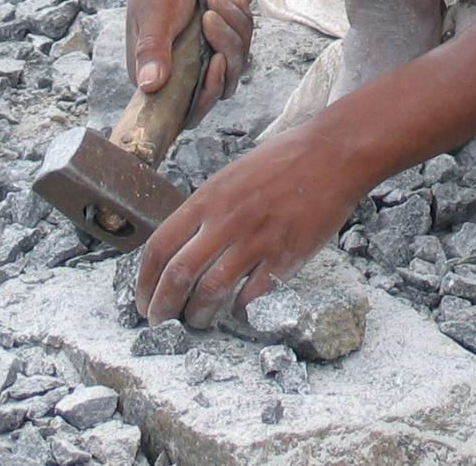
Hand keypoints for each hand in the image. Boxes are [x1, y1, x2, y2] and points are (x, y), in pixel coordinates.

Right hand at [126, 0, 253, 126]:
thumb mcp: (156, 13)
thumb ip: (153, 50)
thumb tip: (148, 87)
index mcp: (154, 73)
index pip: (185, 111)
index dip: (207, 95)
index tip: (216, 62)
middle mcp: (176, 70)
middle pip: (218, 87)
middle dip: (226, 51)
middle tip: (211, 16)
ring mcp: (197, 55)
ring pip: (234, 64)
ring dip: (234, 30)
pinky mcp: (213, 39)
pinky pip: (240, 43)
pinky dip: (241, 22)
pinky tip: (234, 0)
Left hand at [131, 125, 365, 326]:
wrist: (332, 154)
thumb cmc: (284, 160)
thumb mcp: (232, 175)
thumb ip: (208, 208)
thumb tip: (185, 244)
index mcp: (208, 198)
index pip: (160, 246)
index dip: (144, 281)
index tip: (143, 300)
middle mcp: (226, 220)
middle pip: (178, 275)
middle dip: (162, 307)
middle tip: (160, 321)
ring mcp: (256, 240)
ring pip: (211, 291)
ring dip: (198, 314)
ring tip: (196, 322)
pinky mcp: (285, 257)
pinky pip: (253, 296)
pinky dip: (240, 310)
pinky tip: (238, 312)